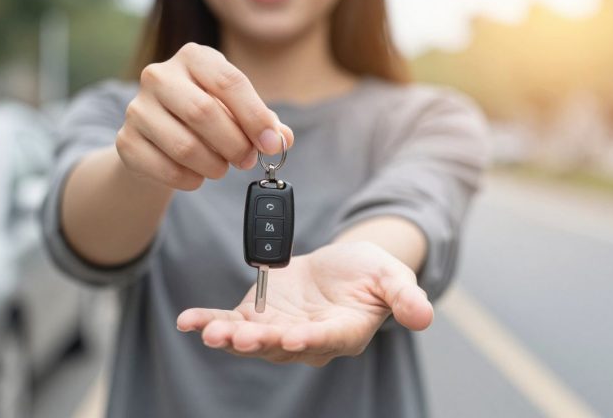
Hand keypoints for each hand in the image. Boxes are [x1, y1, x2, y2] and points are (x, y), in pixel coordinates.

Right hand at [117, 42, 294, 190]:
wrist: (157, 139)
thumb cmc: (206, 120)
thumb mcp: (237, 112)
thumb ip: (263, 123)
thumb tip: (282, 138)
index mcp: (193, 57)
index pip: (229, 81)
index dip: (255, 117)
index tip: (272, 144)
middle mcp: (159, 75)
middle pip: (203, 113)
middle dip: (234, 144)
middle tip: (247, 161)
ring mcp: (137, 108)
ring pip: (184, 146)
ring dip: (213, 166)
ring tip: (221, 168)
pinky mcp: (125, 141)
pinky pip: (165, 169)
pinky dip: (189, 180)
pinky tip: (196, 176)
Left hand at [177, 242, 433, 366]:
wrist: (341, 267)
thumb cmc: (369, 274)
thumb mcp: (392, 277)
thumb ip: (404, 297)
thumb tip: (424, 317)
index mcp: (342, 332)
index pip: (326, 340)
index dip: (311, 339)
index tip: (295, 337)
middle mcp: (307, 339)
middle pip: (282, 346)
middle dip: (261, 342)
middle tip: (243, 338)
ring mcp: (278, 330)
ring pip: (252, 339)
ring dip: (230, 336)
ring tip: (208, 332)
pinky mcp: (257, 316)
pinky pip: (230, 322)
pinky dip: (208, 322)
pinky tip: (187, 321)